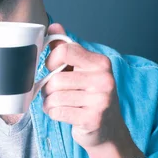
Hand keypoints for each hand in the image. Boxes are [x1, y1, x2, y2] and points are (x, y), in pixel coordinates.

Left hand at [43, 23, 133, 156]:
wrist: (109, 131)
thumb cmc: (91, 97)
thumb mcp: (82, 70)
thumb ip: (67, 49)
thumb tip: (54, 26)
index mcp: (101, 63)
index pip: (64, 50)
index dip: (51, 61)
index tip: (54, 69)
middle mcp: (104, 79)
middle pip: (55, 79)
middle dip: (49, 89)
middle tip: (58, 94)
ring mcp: (100, 100)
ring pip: (53, 97)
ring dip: (50, 103)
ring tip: (62, 104)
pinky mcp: (92, 118)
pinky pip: (56, 111)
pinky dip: (53, 113)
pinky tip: (65, 114)